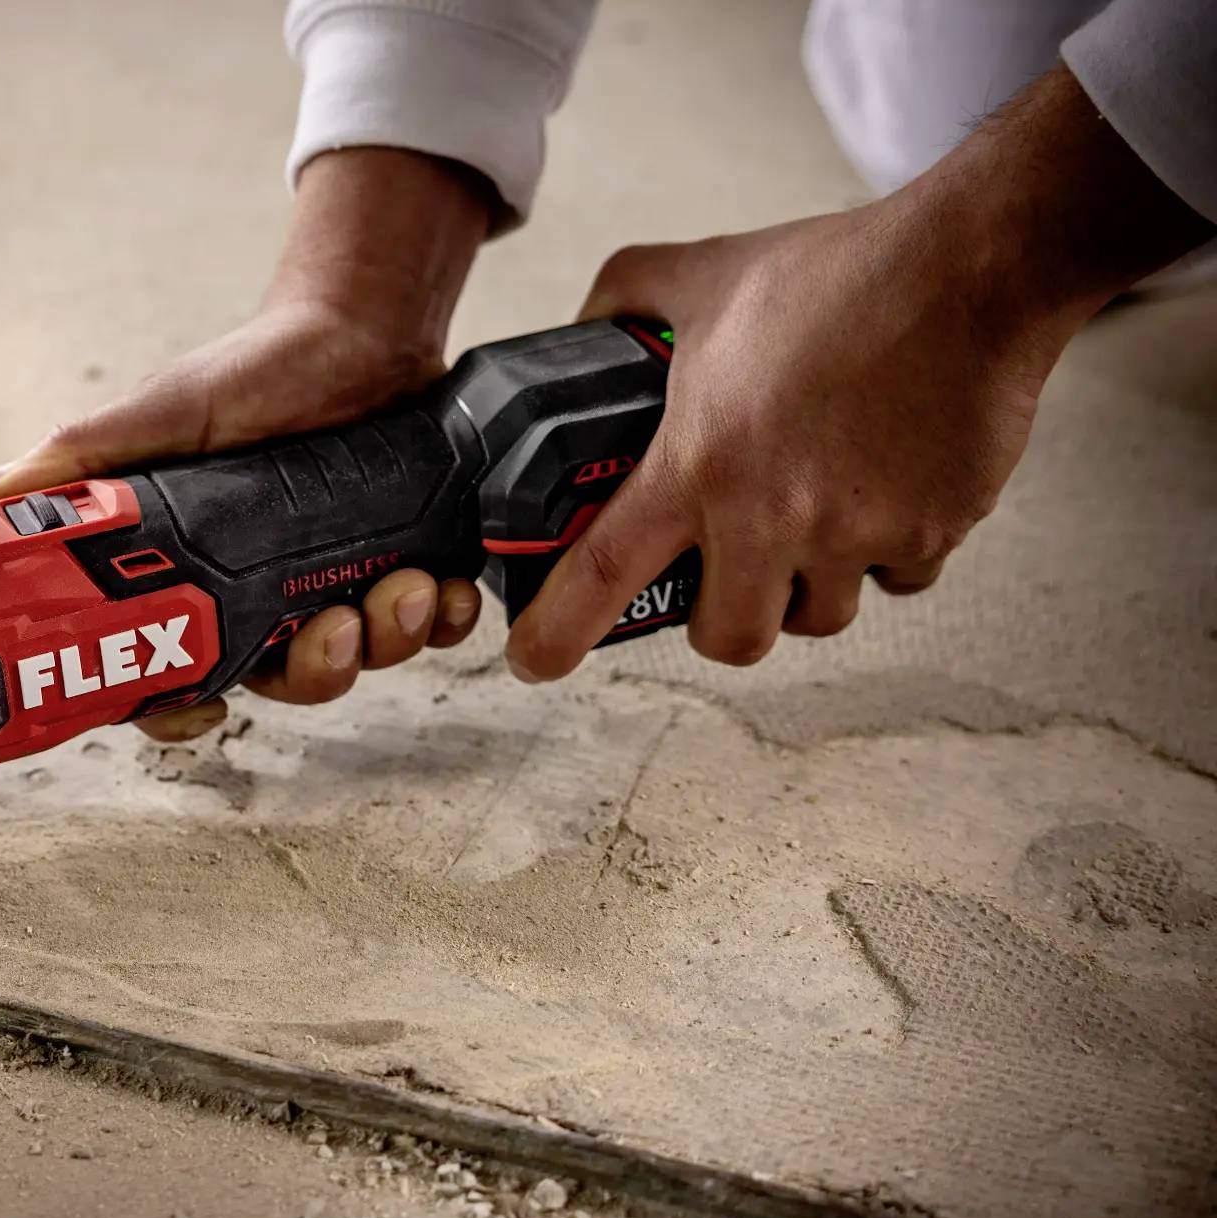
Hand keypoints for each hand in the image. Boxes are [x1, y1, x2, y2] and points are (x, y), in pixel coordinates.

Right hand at [0, 149, 495, 739]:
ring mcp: (337, 585)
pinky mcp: (407, 566)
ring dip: (386, 639)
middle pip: (281, 683)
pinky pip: (429, 626)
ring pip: (360, 660)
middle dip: (315, 669)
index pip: (171, 675)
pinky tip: (446, 585)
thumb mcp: (155, 416)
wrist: (358, 329)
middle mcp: (264, 596)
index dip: (180, 708)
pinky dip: (442, 617)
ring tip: (404, 584)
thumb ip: (76, 465)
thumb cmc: (250, 373)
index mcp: (196, 580)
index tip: (208, 705)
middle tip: (332, 627)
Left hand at [505, 65, 1211, 680]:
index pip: (603, 572)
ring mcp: (855, 534)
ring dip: (806, 589)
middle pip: (731, 638)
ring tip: (810, 525)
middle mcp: (771, 516)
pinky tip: (884, 491)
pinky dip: (888, 552)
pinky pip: (899, 579)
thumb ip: (629, 296)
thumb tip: (585, 323)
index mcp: (698, 463)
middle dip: (723, 624)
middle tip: (724, 584)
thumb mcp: (706, 271)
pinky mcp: (931, 534)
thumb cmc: (838, 272)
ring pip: (820, 616)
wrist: (971, 269)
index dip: (557, 631)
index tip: (531, 662)